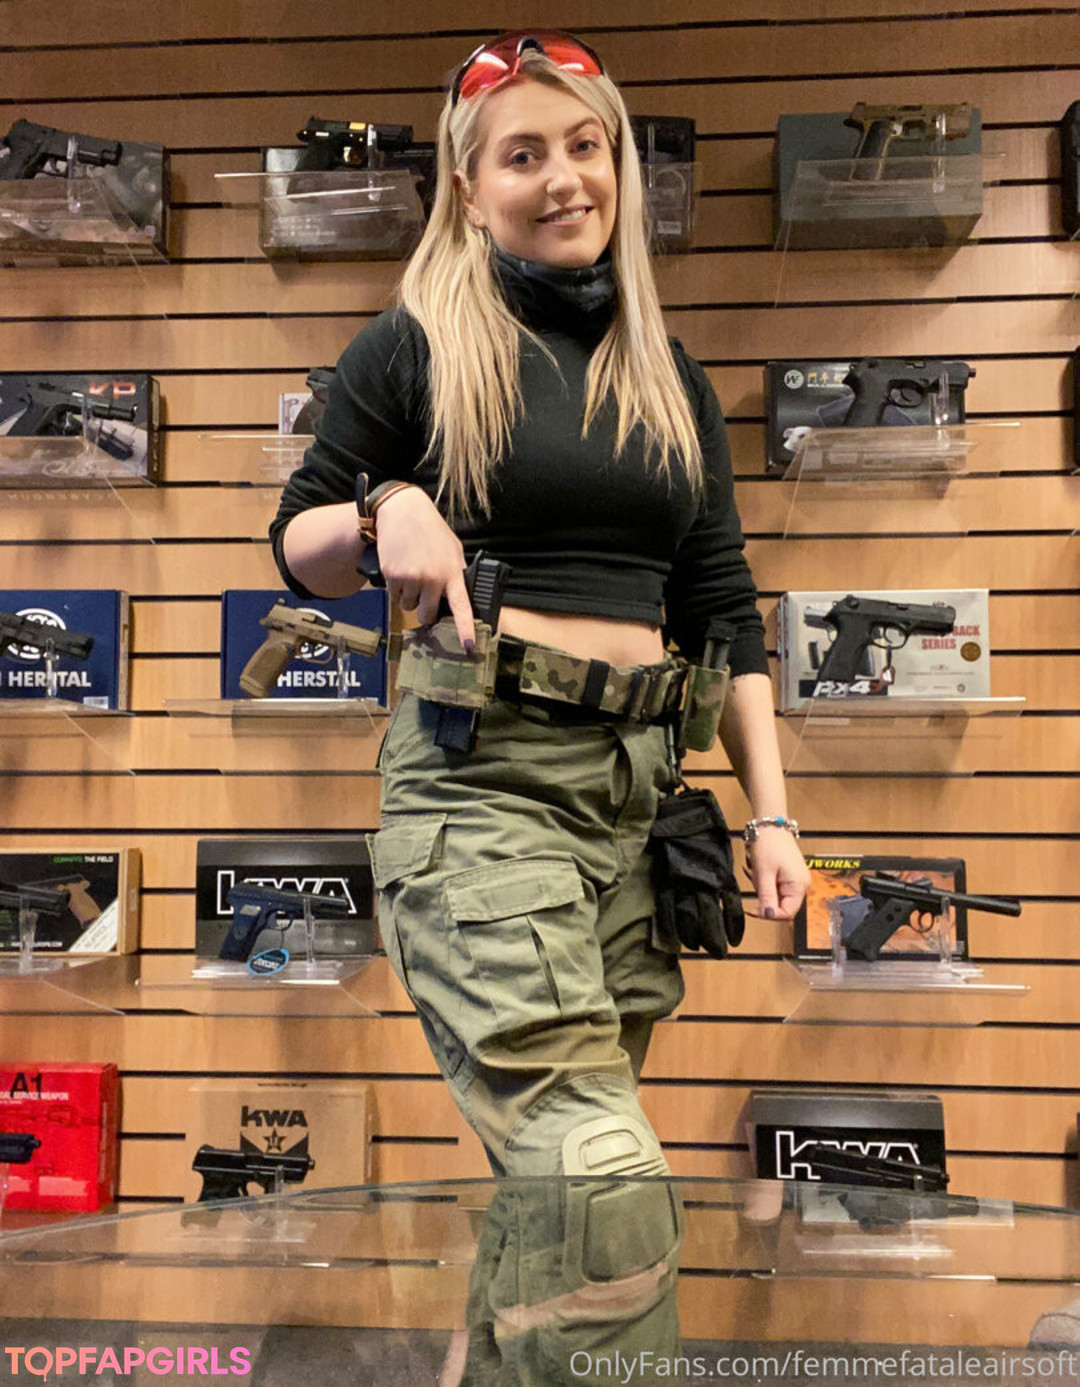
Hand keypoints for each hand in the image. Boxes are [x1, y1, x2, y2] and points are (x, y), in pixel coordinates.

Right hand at [373, 487, 475, 649]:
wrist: (401, 511)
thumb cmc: (430, 530)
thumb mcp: (452, 549)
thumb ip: (456, 572)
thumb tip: (461, 596)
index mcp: (452, 573)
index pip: (462, 607)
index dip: (465, 630)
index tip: (468, 648)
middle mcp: (432, 578)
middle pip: (426, 616)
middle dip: (423, 612)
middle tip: (422, 595)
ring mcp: (411, 578)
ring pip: (408, 606)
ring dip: (408, 596)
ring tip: (410, 572)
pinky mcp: (392, 575)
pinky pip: (394, 595)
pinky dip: (395, 587)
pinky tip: (399, 568)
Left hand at [743, 828, 809, 920]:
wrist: (770, 824)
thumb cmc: (769, 844)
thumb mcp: (764, 873)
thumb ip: (767, 896)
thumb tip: (768, 915)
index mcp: (799, 886)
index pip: (786, 913)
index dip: (769, 915)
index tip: (752, 909)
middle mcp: (801, 885)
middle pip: (780, 905)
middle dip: (764, 897)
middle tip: (755, 880)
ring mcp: (795, 879)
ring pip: (775, 895)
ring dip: (762, 886)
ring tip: (756, 870)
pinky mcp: (788, 874)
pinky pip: (775, 885)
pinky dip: (764, 880)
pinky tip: (757, 869)